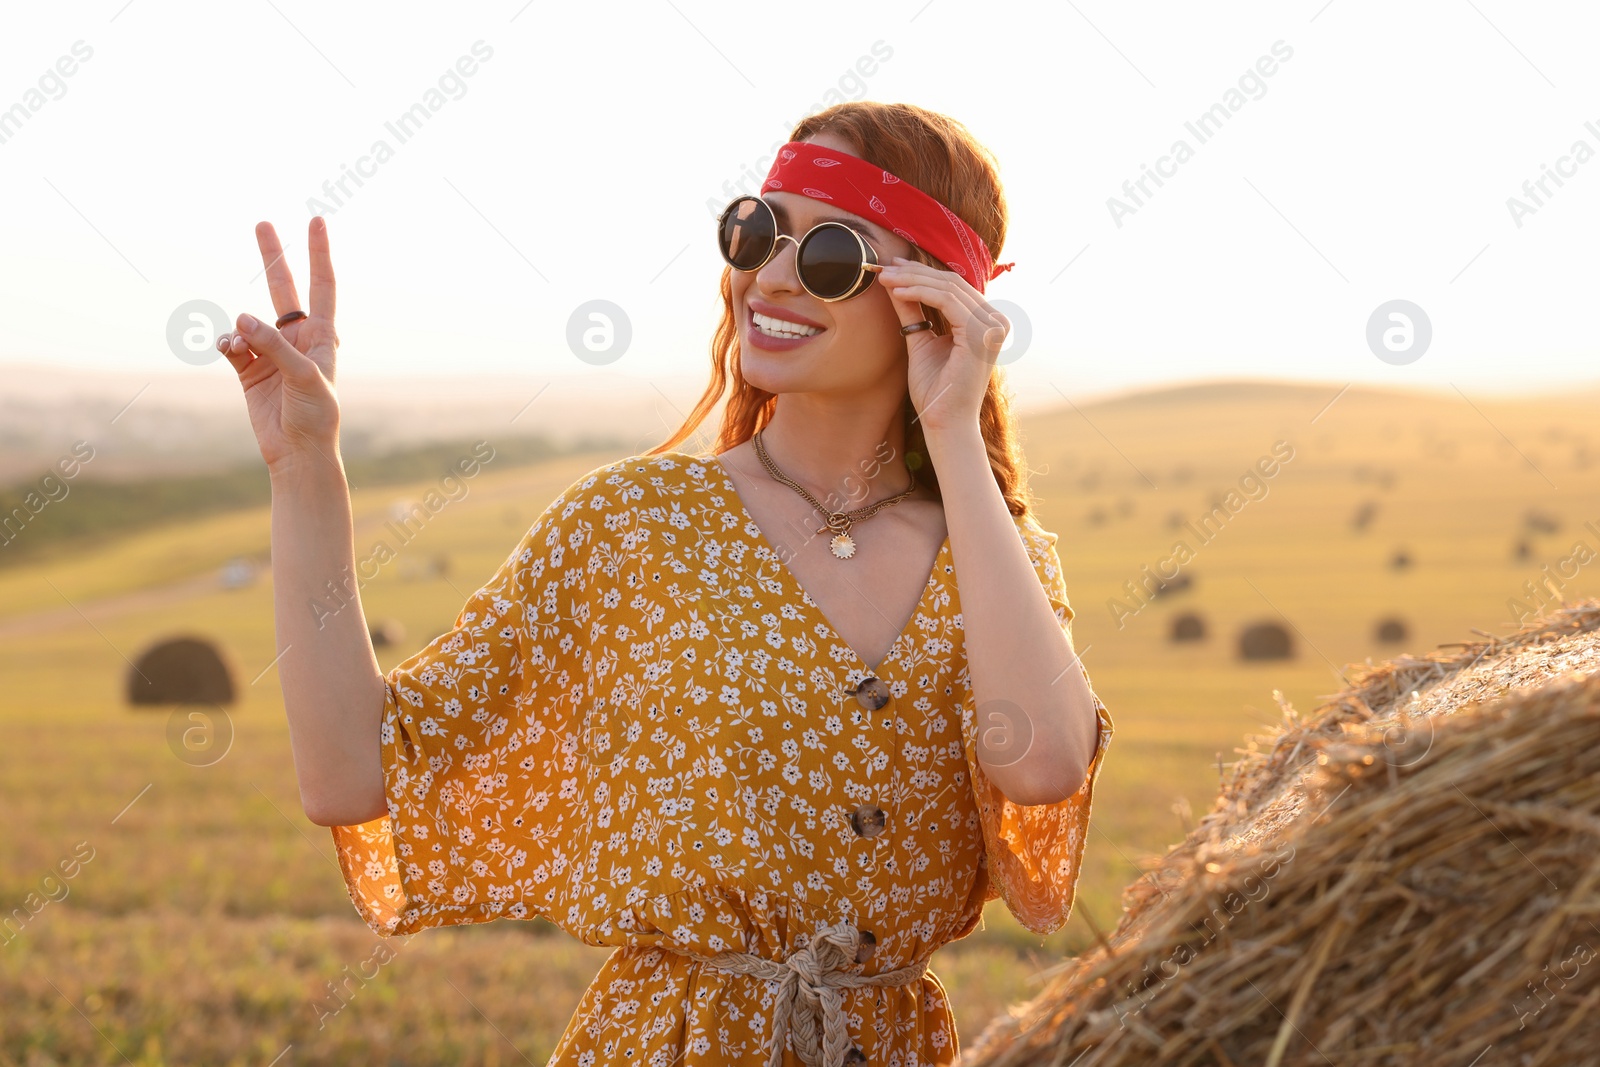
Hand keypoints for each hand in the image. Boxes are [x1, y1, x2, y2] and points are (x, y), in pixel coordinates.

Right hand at [217, 217, 341, 475]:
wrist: (298, 453)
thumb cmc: (315, 415)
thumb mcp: (303, 377)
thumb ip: (273, 346)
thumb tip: (241, 319)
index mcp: (323, 336)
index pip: (321, 285)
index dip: (319, 253)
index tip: (316, 220)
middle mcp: (297, 339)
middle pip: (283, 288)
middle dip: (273, 257)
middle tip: (262, 223)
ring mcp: (271, 352)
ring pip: (248, 322)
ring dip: (241, 330)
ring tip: (243, 349)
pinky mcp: (249, 370)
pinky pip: (231, 344)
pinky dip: (227, 344)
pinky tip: (229, 351)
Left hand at [875, 255, 1010, 435]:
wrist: (944, 423)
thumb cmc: (935, 391)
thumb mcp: (920, 341)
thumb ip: (912, 311)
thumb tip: (894, 282)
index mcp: (986, 322)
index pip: (953, 286)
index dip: (920, 273)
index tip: (891, 268)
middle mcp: (995, 321)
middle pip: (951, 282)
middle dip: (913, 272)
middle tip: (883, 268)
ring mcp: (992, 326)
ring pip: (947, 287)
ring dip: (911, 280)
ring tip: (884, 278)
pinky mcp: (981, 333)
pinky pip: (946, 300)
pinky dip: (918, 292)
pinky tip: (895, 292)